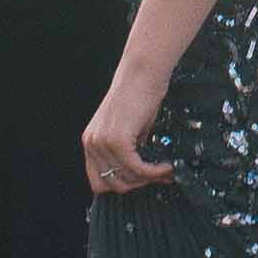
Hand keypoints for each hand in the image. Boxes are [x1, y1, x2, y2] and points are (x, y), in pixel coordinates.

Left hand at [81, 68, 177, 193]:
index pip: (98, 182)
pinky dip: (154, 172)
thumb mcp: (128, 129)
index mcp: (90, 141)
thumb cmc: (139, 95)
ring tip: (166, 171)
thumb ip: (127, 152)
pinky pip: (137, 168)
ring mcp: (102, 142)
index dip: (122, 184)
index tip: (142, 180)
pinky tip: (166, 166)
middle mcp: (92, 143)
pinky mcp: (117, 141)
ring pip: (126, 178)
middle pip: (112, 185)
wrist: (143, 73)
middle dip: (138, 183)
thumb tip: (142, 176)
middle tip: (158, 176)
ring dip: (149, 178)